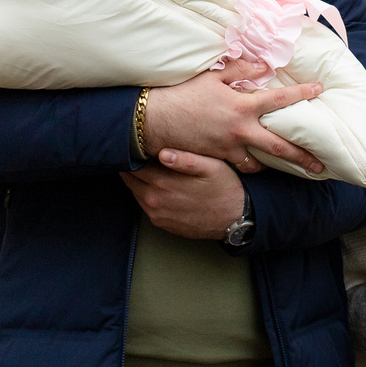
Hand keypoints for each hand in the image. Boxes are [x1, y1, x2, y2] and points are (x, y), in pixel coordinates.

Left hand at [122, 149, 248, 239]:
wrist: (235, 219)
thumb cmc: (225, 188)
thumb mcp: (212, 167)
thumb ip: (186, 159)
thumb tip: (163, 153)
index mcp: (162, 183)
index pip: (132, 165)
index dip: (133, 152)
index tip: (137, 142)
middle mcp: (154, 201)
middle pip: (129, 179)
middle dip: (132, 165)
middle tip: (139, 152)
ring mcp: (156, 214)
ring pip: (135, 192)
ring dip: (138, 180)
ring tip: (148, 166)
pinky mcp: (161, 223)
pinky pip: (145, 205)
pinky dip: (146, 193)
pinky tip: (159, 184)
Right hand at [143, 61, 326, 176]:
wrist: (155, 120)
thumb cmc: (182, 93)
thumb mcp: (212, 75)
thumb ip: (241, 69)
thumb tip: (263, 67)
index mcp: (243, 106)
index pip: (280, 99)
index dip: (302, 94)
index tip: (319, 90)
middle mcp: (241, 131)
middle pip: (279, 147)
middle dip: (302, 157)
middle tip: (320, 166)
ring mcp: (229, 148)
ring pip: (259, 164)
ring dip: (272, 164)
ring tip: (283, 166)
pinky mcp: (217, 159)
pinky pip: (238, 166)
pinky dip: (247, 165)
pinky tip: (251, 163)